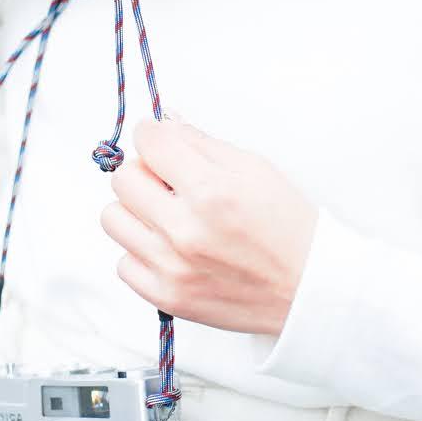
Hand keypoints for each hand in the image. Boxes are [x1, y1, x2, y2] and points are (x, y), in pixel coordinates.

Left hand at [97, 114, 318, 338]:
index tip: (161, 142)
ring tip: (166, 217)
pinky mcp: (167, 297)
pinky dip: (142, 253)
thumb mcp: (254, 168)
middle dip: (143, 171)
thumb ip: (200, 143)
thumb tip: (163, 123)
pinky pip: (123, 263)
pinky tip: (171, 250)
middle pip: (123, 178)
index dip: (153, 135)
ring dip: (136, 212)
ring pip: (113, 219)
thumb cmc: (288, 226)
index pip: (147, 141)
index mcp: (211, 189)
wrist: (309, 288)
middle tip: (168, 181)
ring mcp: (172, 267)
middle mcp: (185, 229)